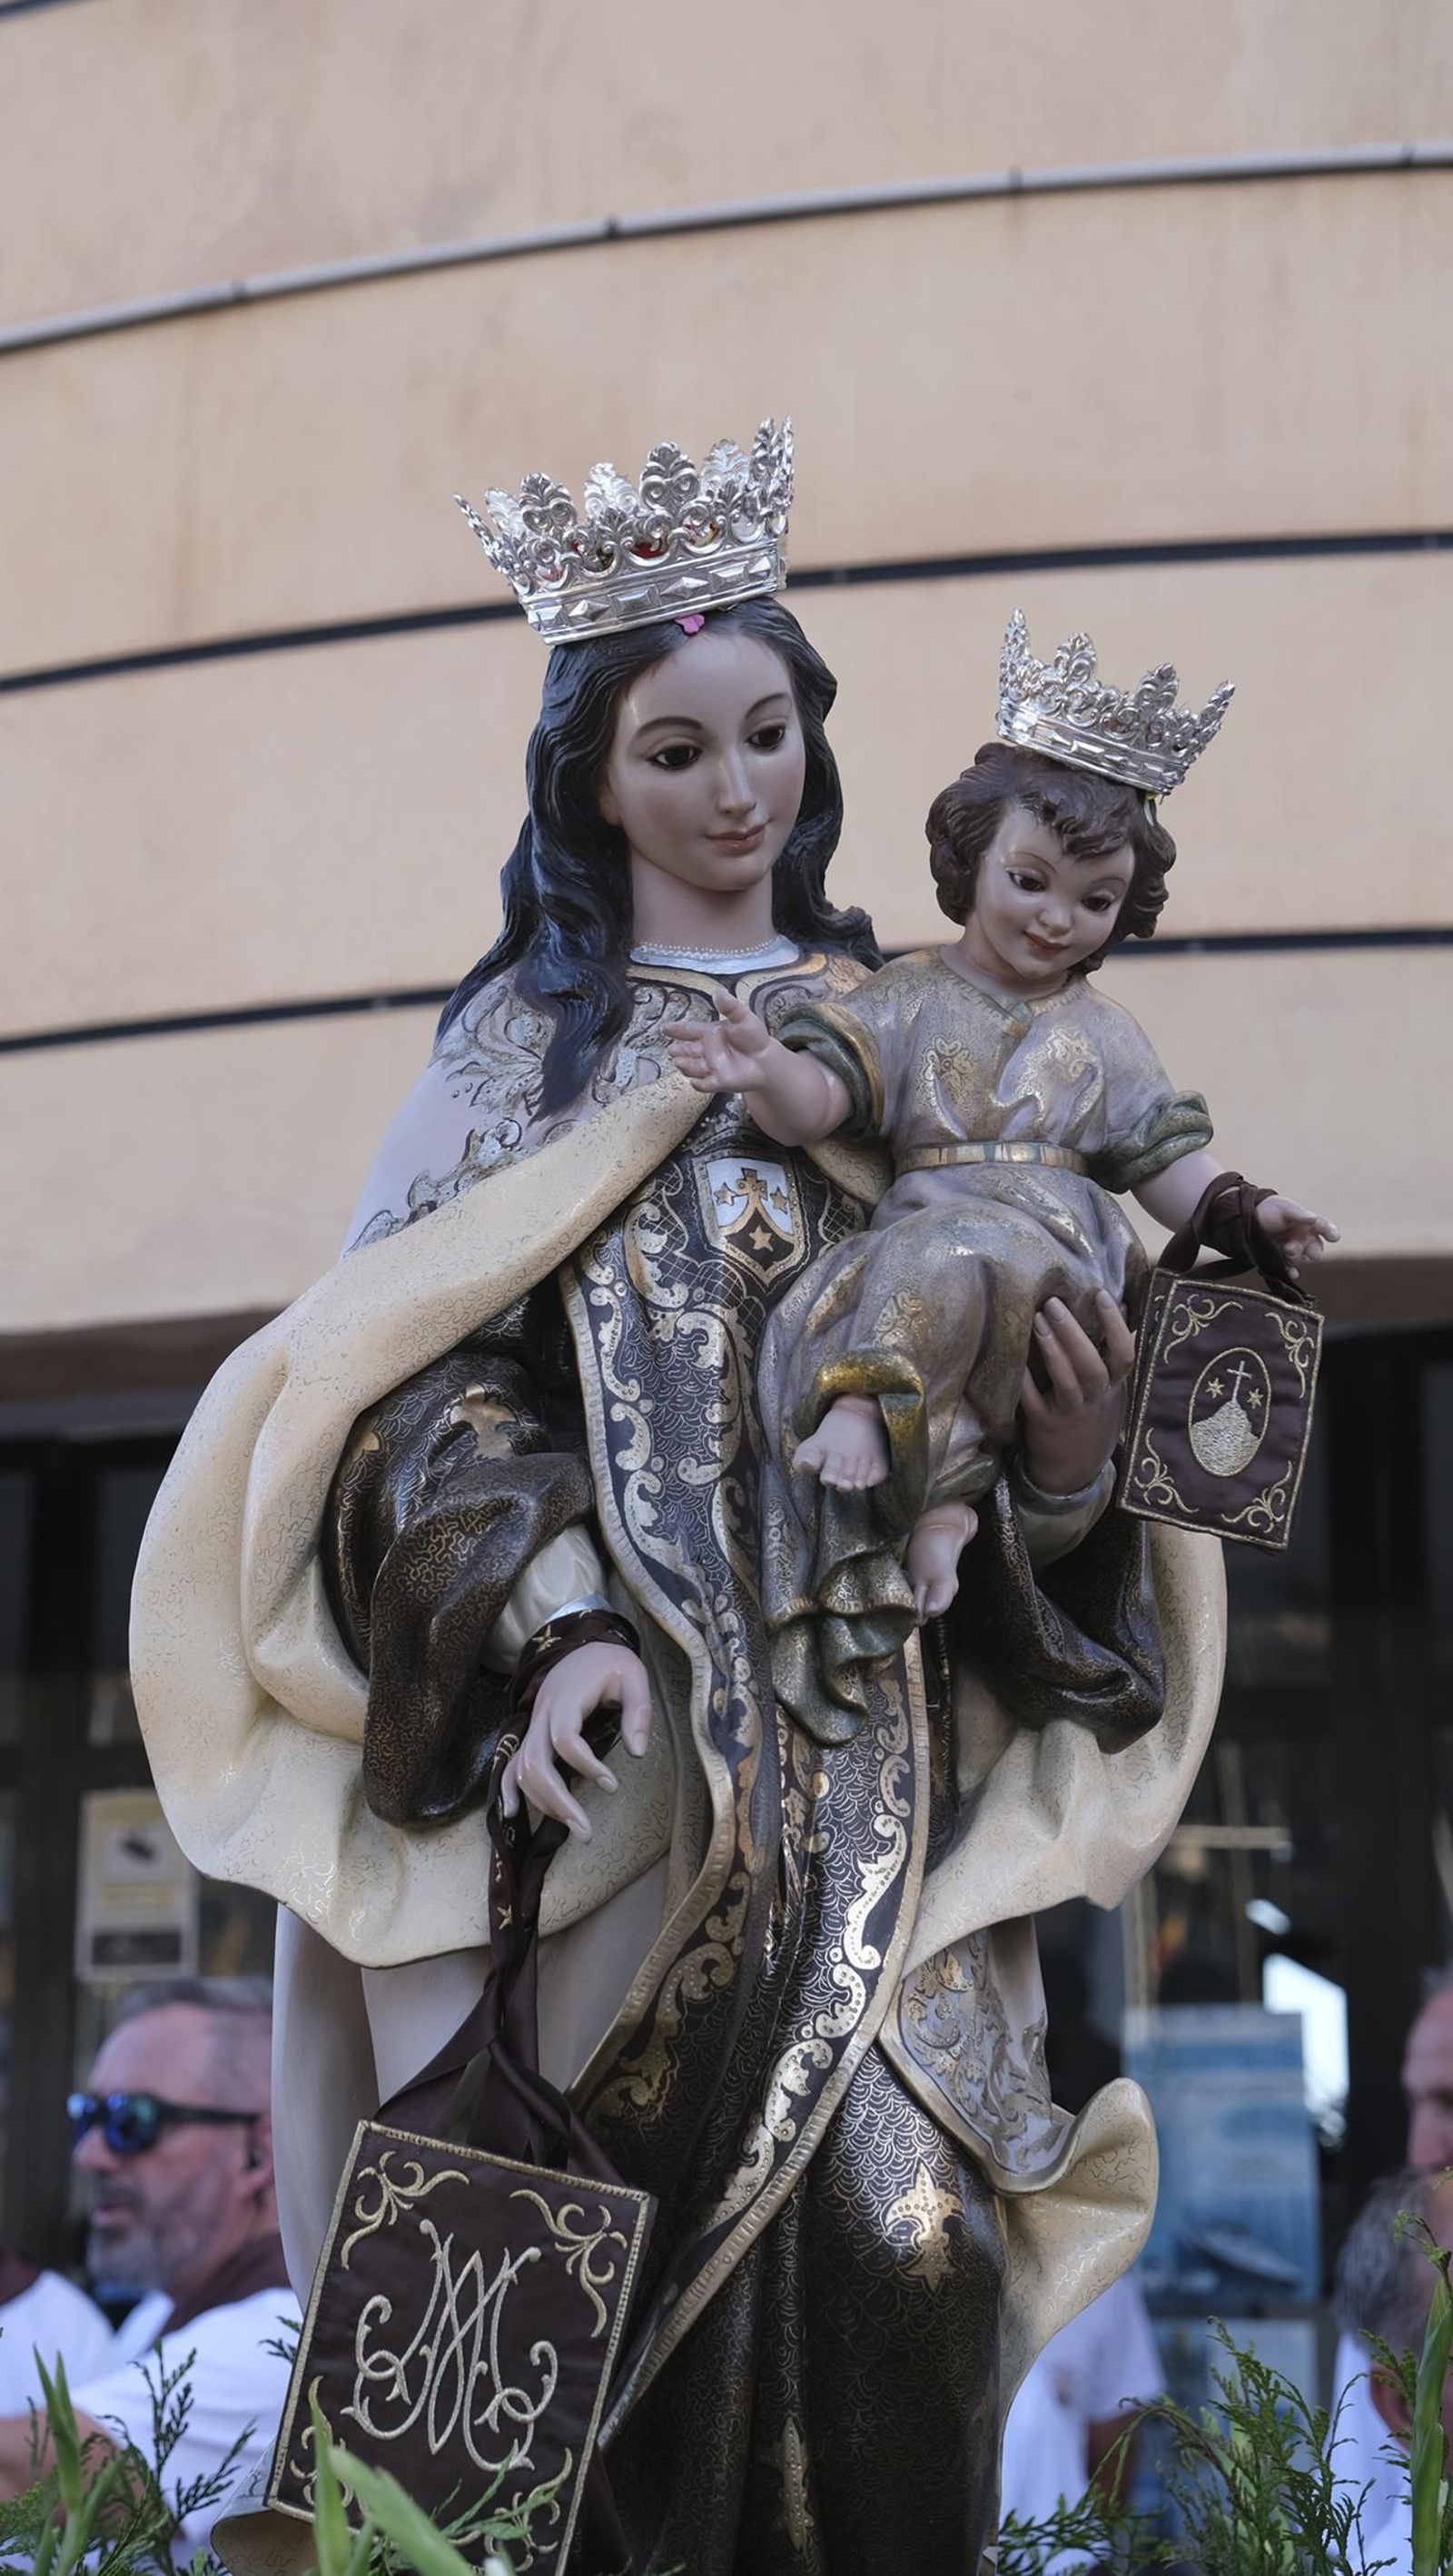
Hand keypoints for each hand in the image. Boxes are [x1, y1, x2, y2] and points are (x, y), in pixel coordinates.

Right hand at [499, 1642, 651, 1841]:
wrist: (586, 1646)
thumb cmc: (611, 1663)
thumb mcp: (634, 1676)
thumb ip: (638, 1712)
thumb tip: (637, 1753)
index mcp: (566, 1699)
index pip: (564, 1738)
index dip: (586, 1765)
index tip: (613, 1785)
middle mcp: (542, 1714)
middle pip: (534, 1762)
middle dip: (557, 1801)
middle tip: (586, 1833)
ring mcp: (533, 1724)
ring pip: (522, 1769)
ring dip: (543, 1802)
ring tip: (575, 1827)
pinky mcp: (532, 1733)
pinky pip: (511, 1763)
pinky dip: (508, 1788)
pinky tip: (512, 1813)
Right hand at [666, 987, 773, 1094]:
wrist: (766, 1059)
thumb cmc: (753, 1037)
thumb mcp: (742, 1017)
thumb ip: (729, 1006)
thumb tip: (718, 992)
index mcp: (708, 1033)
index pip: (689, 1030)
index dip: (676, 1029)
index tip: (665, 1028)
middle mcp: (706, 1050)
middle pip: (687, 1050)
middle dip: (678, 1051)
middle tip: (672, 1049)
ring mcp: (710, 1066)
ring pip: (692, 1067)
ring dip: (685, 1065)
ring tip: (679, 1062)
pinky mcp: (718, 1080)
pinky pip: (705, 1084)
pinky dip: (699, 1084)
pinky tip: (695, 1081)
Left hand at [1018, 1290, 1135, 1496]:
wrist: (1074, 1467)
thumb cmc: (1091, 1415)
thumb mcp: (1110, 1388)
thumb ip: (1112, 1354)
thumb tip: (1121, 1306)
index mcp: (1113, 1387)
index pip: (1125, 1356)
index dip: (1117, 1326)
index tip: (1103, 1295)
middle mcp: (1095, 1399)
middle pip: (1091, 1366)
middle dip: (1074, 1333)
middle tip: (1054, 1303)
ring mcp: (1070, 1413)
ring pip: (1065, 1381)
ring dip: (1052, 1350)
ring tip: (1037, 1320)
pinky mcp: (1044, 1424)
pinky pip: (1033, 1400)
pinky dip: (1025, 1379)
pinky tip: (1014, 1356)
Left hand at [1254, 1194, 1338, 1279]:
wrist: (1248, 1219)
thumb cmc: (1270, 1210)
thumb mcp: (1284, 1208)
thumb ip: (1298, 1213)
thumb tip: (1313, 1218)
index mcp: (1309, 1224)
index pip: (1325, 1228)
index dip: (1331, 1232)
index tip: (1333, 1236)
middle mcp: (1304, 1238)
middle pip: (1315, 1248)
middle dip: (1314, 1250)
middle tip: (1309, 1250)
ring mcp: (1293, 1250)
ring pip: (1302, 1258)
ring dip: (1297, 1256)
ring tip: (1288, 1248)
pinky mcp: (1281, 1260)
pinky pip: (1290, 1269)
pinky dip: (1291, 1272)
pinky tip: (1292, 1273)